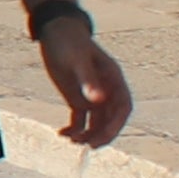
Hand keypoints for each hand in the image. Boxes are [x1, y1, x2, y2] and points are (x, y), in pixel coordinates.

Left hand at [36, 18, 133, 149]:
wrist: (56, 32)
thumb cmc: (70, 43)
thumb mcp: (77, 60)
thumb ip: (88, 80)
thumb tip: (99, 100)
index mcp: (113, 80)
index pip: (122, 108)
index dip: (116, 124)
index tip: (104, 137)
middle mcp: (106, 90)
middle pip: (111, 119)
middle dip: (103, 134)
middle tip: (90, 146)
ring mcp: (92, 95)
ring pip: (96, 122)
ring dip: (87, 134)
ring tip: (72, 141)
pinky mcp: (78, 98)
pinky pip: (80, 119)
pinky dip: (73, 129)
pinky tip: (61, 134)